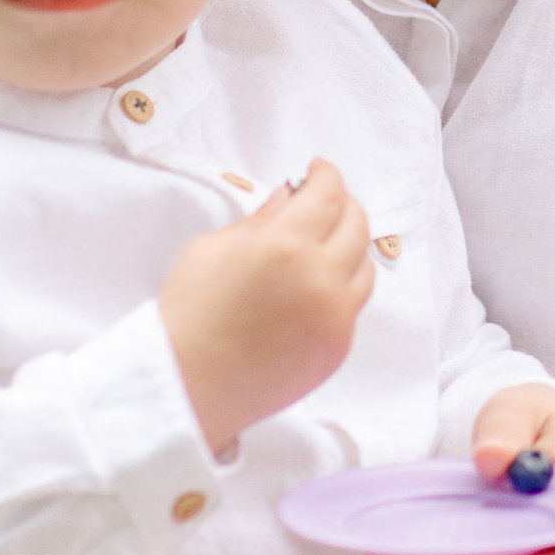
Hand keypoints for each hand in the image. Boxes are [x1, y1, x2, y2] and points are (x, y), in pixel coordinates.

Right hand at [159, 157, 374, 451]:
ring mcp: (334, 317)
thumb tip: (290, 196)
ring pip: (364, 266)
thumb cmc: (190, 313)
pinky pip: (354, 305)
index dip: (326, 175)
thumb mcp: (212, 248)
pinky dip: (342, 286)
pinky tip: (317, 285)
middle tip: (325, 201)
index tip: (318, 170)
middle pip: (357, 224)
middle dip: (343, 204)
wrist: (189, 384)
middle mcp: (320, 279)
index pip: (328, 194)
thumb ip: (260, 218)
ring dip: (349, 246)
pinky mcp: (337, 348)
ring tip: (324, 244)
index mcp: (285, 245)